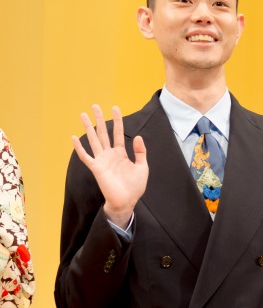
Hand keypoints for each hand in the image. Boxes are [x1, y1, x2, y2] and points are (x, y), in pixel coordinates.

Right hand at [72, 105, 147, 227]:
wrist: (127, 201)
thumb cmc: (135, 186)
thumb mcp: (142, 167)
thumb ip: (140, 152)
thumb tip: (137, 136)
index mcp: (121, 154)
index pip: (118, 133)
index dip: (117, 121)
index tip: (115, 108)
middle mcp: (110, 154)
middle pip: (103, 133)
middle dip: (99, 119)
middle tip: (95, 106)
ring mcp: (102, 160)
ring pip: (94, 140)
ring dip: (88, 128)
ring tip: (83, 115)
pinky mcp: (96, 168)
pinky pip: (86, 156)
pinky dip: (79, 147)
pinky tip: (74, 138)